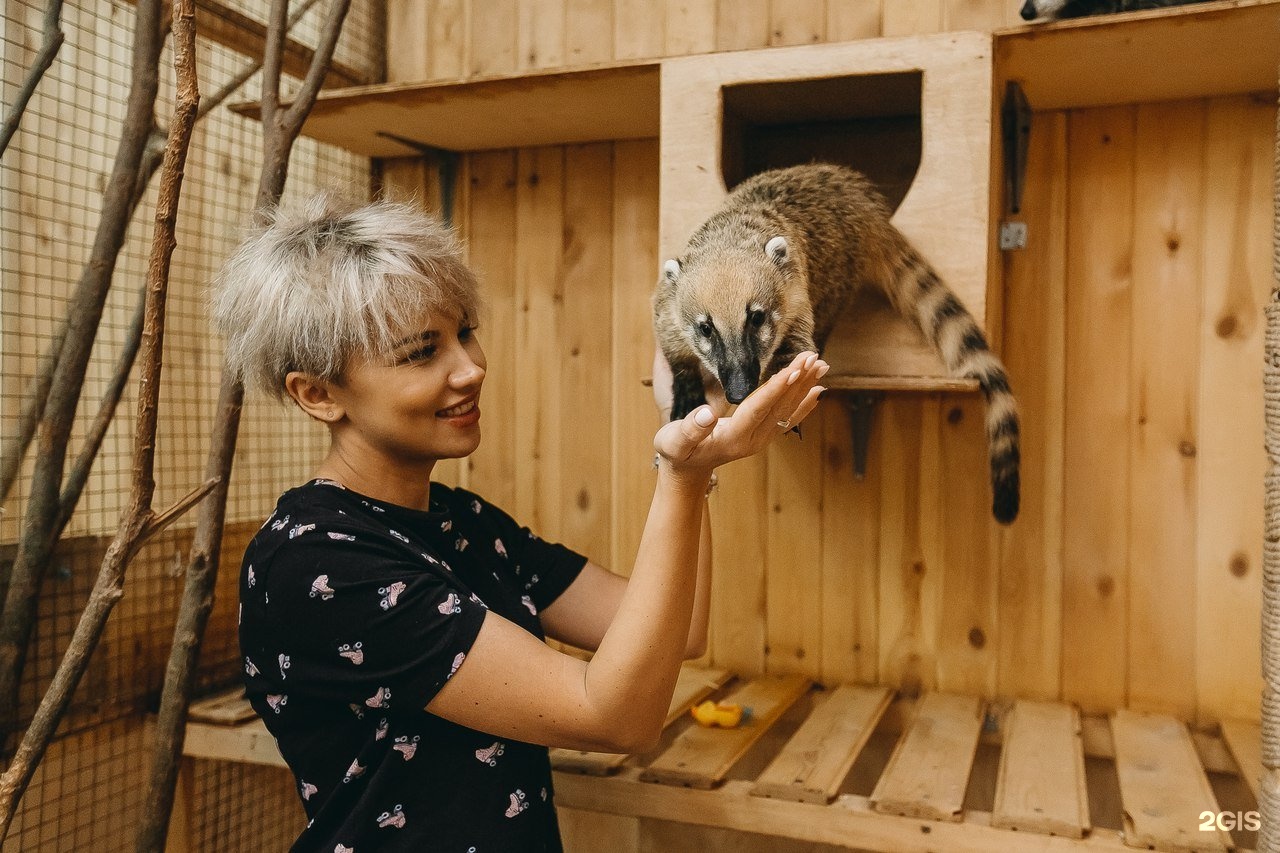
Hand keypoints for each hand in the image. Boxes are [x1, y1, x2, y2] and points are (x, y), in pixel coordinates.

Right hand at [653, 351, 826, 474]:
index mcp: (733, 438)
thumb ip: (690, 428)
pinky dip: (805, 404)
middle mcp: (754, 440)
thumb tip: (706, 413)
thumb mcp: (675, 441)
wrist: (687, 470)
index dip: (776, 388)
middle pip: (779, 406)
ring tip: (821, 364)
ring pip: (787, 410)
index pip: (759, 408)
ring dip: (804, 387)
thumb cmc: (677, 452)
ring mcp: (761, 439)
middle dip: (797, 380)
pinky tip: (818, 390)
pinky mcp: (763, 436)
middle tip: (813, 356)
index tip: (794, 369)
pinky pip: (788, 419)